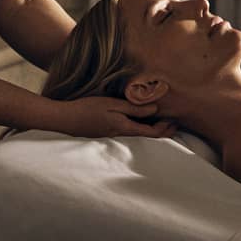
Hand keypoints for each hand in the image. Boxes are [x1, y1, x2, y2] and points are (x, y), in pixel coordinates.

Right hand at [51, 96, 175, 139]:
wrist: (65, 119)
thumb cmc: (87, 109)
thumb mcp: (112, 104)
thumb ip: (133, 108)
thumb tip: (155, 109)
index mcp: (125, 128)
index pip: (152, 133)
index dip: (166, 129)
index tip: (175, 120)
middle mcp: (121, 134)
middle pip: (147, 136)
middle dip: (163, 131)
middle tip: (174, 123)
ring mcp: (113, 134)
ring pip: (138, 133)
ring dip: (151, 128)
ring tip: (161, 120)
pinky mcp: (106, 131)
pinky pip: (128, 130)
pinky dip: (139, 126)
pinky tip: (139, 119)